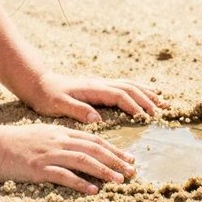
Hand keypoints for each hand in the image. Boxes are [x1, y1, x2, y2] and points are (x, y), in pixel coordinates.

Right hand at [0, 124, 136, 193]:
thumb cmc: (16, 142)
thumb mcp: (43, 134)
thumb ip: (62, 138)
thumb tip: (81, 147)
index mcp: (61, 132)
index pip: (93, 140)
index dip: (113, 149)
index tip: (129, 158)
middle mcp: (58, 141)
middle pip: (94, 149)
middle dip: (116, 160)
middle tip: (132, 170)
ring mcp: (49, 155)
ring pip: (83, 161)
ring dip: (104, 170)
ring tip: (119, 180)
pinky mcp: (39, 169)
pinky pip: (64, 176)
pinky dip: (80, 182)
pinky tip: (93, 189)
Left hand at [25, 72, 168, 123]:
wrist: (39, 83)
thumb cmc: (47, 97)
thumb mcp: (58, 105)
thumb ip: (77, 110)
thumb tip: (97, 118)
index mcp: (93, 89)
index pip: (119, 95)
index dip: (133, 105)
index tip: (145, 117)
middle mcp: (99, 84)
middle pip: (129, 88)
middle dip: (147, 99)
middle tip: (161, 112)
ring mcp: (101, 84)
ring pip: (129, 85)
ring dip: (146, 93)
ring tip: (162, 102)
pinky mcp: (99, 87)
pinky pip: (124, 86)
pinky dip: (139, 89)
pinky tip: (146, 94)